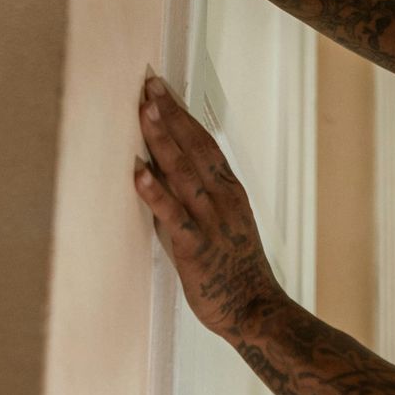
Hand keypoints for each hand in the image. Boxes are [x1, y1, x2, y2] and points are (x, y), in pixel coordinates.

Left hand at [133, 75, 285, 340]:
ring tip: (144, 111)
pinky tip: (138, 173)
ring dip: (163, 140)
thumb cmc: (236, 272)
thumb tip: (164, 177)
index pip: (205, 143)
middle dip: (170, 115)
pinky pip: (174, 215)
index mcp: (230, 192)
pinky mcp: (196, 247)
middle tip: (148, 85)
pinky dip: (155, 192)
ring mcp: (211, 221)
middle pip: (195, 147)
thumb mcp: (225, 225)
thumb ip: (200, 200)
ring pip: (184, 172)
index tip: (162, 91)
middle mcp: (223, 199)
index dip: (182, 115)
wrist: (255, 309)